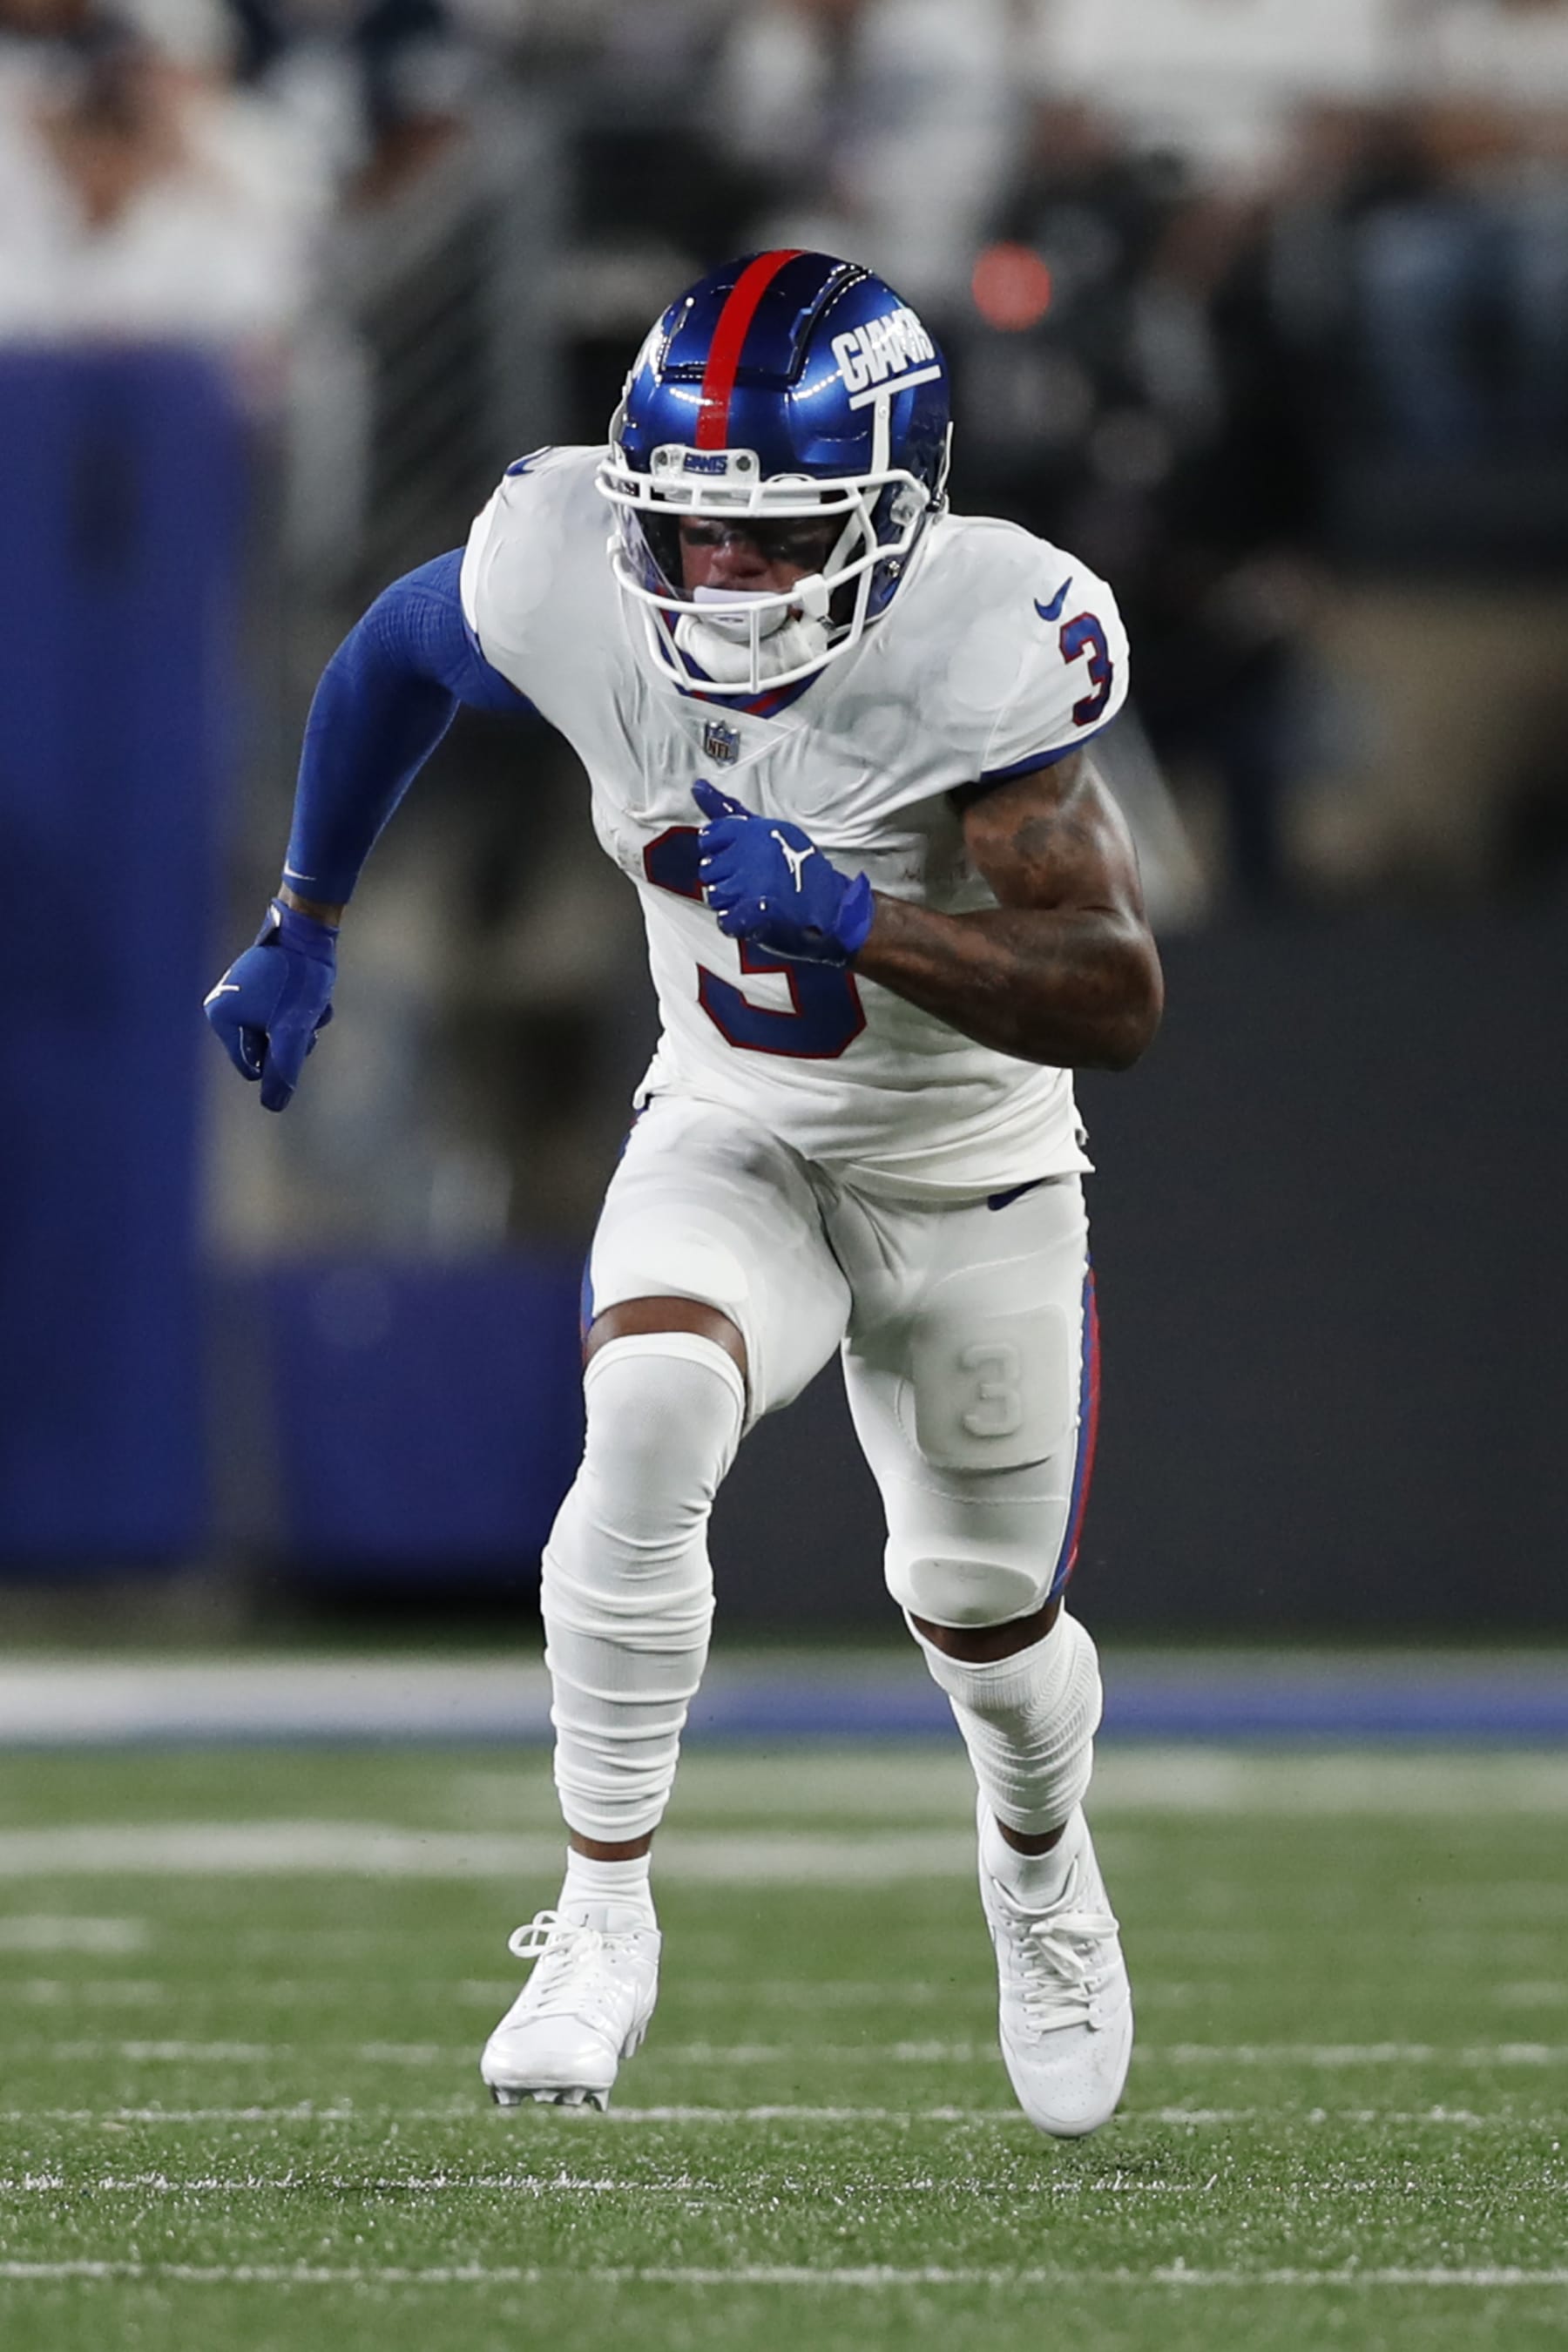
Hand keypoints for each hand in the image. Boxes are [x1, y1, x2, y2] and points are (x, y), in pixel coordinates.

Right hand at [204, 899, 336, 1111]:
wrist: (309, 927)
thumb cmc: (299, 978)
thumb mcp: (294, 1030)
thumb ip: (284, 1069)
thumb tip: (273, 1106)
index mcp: (222, 1019)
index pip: (253, 1068)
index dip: (281, 1058)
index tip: (295, 1031)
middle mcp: (224, 1007)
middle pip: (267, 1050)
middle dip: (294, 1039)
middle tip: (308, 1017)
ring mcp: (241, 995)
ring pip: (280, 1032)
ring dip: (303, 1024)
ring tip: (313, 1003)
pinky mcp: (259, 985)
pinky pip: (283, 1012)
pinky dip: (302, 1009)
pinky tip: (313, 993)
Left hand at [692, 779, 872, 966]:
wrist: (834, 907)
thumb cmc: (800, 867)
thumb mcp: (769, 830)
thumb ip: (729, 811)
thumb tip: (698, 786)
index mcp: (754, 830)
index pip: (709, 838)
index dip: (721, 853)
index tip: (741, 860)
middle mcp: (753, 853)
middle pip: (708, 870)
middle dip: (726, 879)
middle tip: (754, 883)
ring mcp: (754, 884)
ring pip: (715, 896)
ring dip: (732, 902)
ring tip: (757, 899)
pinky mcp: (757, 913)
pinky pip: (726, 920)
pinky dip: (736, 923)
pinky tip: (753, 918)